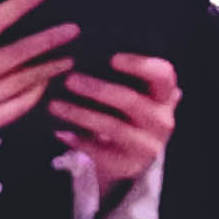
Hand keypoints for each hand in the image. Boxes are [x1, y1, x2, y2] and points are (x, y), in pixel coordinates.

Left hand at [50, 52, 178, 184]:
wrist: (132, 152)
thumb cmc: (127, 110)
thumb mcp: (133, 92)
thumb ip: (119, 75)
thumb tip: (85, 53)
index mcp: (164, 94)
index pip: (162, 74)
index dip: (139, 65)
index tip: (112, 58)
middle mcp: (162, 119)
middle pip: (130, 101)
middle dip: (98, 89)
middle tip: (69, 79)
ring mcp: (148, 145)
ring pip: (112, 127)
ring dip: (80, 114)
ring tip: (54, 104)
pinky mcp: (129, 165)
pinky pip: (100, 152)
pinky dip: (78, 141)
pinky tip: (60, 131)